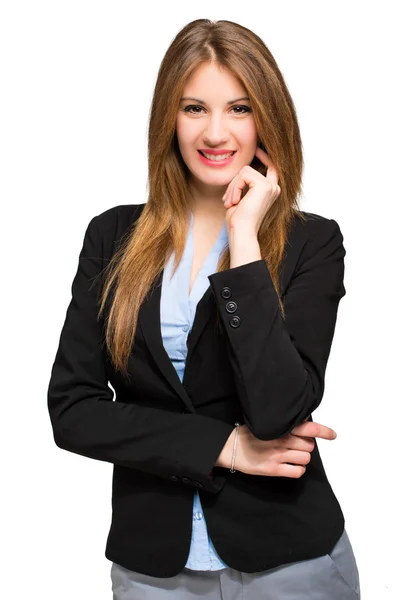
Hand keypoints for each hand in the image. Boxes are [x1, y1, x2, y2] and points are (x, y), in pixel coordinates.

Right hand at [218, 419, 336, 477]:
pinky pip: (297, 471)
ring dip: (301, 458)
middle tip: (295, 446)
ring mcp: (278, 455)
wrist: (230, 447)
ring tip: (291, 456)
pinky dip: (297, 470)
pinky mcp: (273, 469)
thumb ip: (284, 424)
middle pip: (309, 446)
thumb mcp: (265, 422)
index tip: (332, 435)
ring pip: (305, 458)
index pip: (308, 428)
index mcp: (280, 427)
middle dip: (305, 446)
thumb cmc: (247, 434)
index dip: (324, 431)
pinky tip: (290, 467)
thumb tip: (303, 422)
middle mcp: (281, 440)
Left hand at [222, 146, 280, 234]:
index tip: (256, 149)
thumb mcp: (241, 198)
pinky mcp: (263, 186)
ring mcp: (270, 186)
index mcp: (270, 191)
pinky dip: (234, 188)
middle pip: (249, 170)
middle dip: (234, 183)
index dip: (264, 157)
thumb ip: (243, 185)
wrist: (241, 232)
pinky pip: (243, 175)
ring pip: (244, 171)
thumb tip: (240, 171)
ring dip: (232, 187)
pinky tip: (234, 202)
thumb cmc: (238, 221)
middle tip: (228, 201)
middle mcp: (273, 188)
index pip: (272, 167)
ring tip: (230, 203)